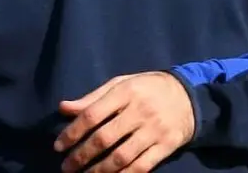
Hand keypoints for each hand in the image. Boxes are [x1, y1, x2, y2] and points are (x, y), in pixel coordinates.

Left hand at [54, 72, 194, 172]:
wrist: (189, 96)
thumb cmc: (147, 89)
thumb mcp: (121, 84)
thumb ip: (93, 97)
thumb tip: (64, 108)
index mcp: (125, 92)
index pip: (92, 114)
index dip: (73, 132)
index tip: (58, 146)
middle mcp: (139, 111)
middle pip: (104, 138)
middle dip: (81, 156)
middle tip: (66, 167)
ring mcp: (154, 130)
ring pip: (121, 156)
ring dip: (99, 170)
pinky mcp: (166, 146)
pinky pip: (141, 166)